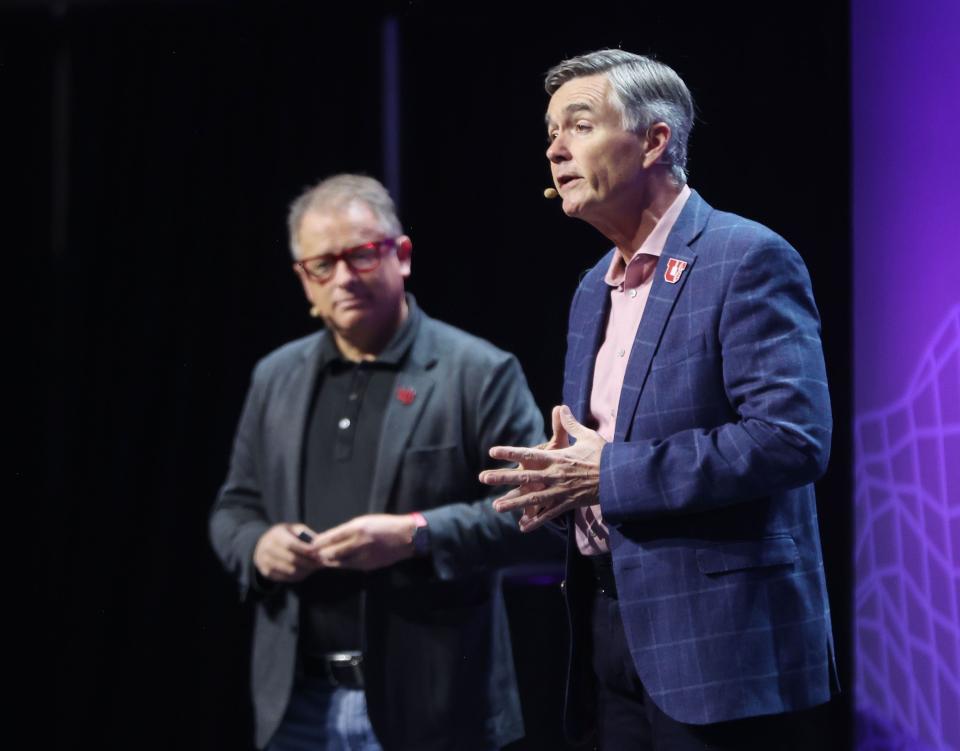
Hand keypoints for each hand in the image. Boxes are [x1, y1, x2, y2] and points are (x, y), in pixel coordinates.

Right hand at [253, 523, 321, 581]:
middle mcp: (268, 548)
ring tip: (316, 567)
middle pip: (292, 559)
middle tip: (321, 562)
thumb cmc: (284, 535)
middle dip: (309, 562)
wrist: (262, 545)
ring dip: (306, 570)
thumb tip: (319, 544)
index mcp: (275, 535)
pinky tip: (307, 571)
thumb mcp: (293, 529)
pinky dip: (299, 576)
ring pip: (290, 571)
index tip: (318, 552)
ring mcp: (265, 562)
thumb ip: (305, 534)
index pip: (291, 544)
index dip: (305, 549)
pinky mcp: (266, 572)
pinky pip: (286, 578)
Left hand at [311, 514, 417, 571]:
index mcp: (357, 528)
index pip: (332, 537)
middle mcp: (360, 542)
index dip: (319, 543)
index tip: (311, 545)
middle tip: (313, 556)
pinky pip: (350, 566)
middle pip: (333, 552)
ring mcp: (364, 555)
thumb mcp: (365, 521)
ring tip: (322, 561)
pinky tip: (337, 563)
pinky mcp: (369, 565)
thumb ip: (348, 530)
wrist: (406, 537)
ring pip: (340, 562)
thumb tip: (331, 538)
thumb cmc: (384, 525)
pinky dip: (342, 565)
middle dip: (321, 554)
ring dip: (329, 562)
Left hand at [478, 405, 604, 531]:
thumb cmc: (604, 455)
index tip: (492, 451)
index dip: (510, 452)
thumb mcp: (587, 436)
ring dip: (514, 503)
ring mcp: (561, 492)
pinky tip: (523, 528)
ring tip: (496, 506)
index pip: (529, 454)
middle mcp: (555, 475)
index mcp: (558, 458)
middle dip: (503, 477)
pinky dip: (537, 522)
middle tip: (483, 478)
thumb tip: (561, 407)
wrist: (620, 478)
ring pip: (533, 499)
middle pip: (524, 476)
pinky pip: (550, 515)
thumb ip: (570, 425)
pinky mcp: (568, 504)